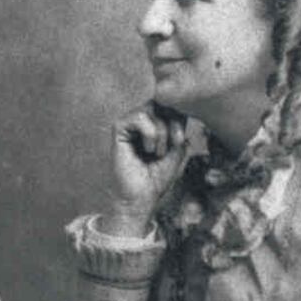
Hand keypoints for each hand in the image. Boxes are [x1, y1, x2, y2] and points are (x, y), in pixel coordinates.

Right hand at [106, 101, 189, 233]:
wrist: (141, 197)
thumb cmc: (157, 178)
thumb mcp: (178, 152)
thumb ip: (179, 130)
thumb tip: (181, 113)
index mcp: (155, 124)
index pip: (171, 106)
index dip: (181, 119)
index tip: (181, 142)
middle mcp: (141, 120)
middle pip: (163, 103)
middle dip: (174, 124)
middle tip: (175, 144)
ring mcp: (129, 123)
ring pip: (152, 109)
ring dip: (162, 132)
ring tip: (158, 152)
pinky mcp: (119, 128)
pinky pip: (139, 117)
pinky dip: (150, 133)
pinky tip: (148, 149)